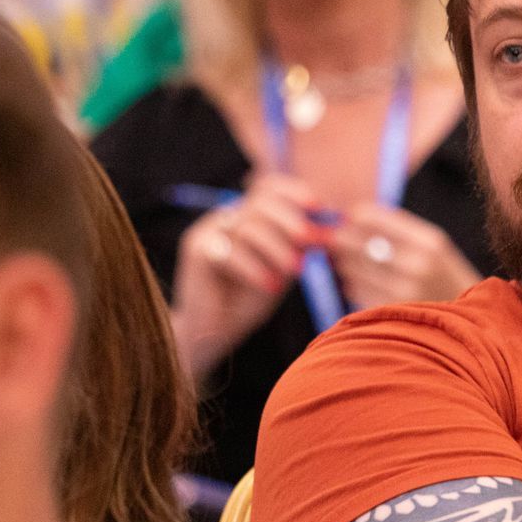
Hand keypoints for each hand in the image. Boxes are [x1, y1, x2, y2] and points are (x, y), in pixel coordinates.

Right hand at [170, 173, 322, 372]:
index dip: (294, 192)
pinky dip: (255, 269)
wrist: (211, 334)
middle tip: (310, 240)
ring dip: (277, 248)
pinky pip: (231, 251)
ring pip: (248, 226)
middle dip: (290, 220)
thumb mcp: (281, 270)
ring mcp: (209, 230)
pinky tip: (271, 286)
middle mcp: (226, 217)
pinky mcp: (196, 249)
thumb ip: (298, 248)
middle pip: (260, 202)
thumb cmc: (247, 301)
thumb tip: (325, 230)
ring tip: (297, 270)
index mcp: (246, 216)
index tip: (318, 207)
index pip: (269, 187)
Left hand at [326, 203, 480, 311]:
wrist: (471, 324)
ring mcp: (403, 292)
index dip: (353, 217)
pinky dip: (354, 284)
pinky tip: (364, 283)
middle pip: (354, 243)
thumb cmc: (447, 278)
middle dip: (342, 240)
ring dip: (346, 263)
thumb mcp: (435, 246)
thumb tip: (353, 214)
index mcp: (428, 242)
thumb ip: (399, 229)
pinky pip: (356, 291)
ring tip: (354, 262)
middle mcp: (416, 265)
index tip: (349, 219)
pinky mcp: (391, 313)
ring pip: (351, 268)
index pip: (370, 218)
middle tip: (339, 240)